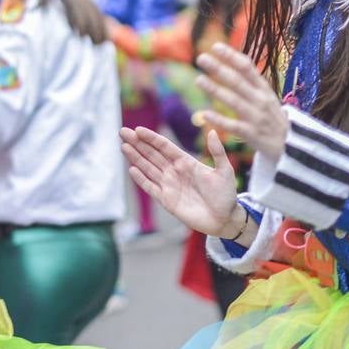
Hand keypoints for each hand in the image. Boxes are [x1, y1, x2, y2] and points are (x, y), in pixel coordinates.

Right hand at [121, 126, 241, 237]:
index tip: (139, 129)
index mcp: (186, 162)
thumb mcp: (224, 171)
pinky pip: (150, 187)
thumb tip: (212, 131)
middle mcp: (174, 171)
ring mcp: (169, 185)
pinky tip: (131, 169)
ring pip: (148, 168)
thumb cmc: (226, 195)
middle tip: (123, 132)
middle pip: (152, 154)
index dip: (151, 138)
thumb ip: (217, 151)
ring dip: (135, 157)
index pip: (164, 146)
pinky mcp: (166, 200)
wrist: (224, 219)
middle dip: (137, 143)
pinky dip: (141, 179)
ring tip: (123, 146)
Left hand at [193, 43, 288, 160]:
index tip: (215, 47)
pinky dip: (219, 120)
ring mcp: (256, 117)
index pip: (247, 67)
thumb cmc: (271, 115)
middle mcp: (260, 100)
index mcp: (263, 88)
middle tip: (201, 58)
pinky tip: (205, 114)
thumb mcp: (266, 95)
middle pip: (237, 81)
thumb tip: (232, 60)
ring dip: (215, 90)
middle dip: (219, 68)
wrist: (289, 144)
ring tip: (198, 80)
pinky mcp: (251, 134)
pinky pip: (233, 126)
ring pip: (234, 101)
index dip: (231, 56)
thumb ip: (251, 80)